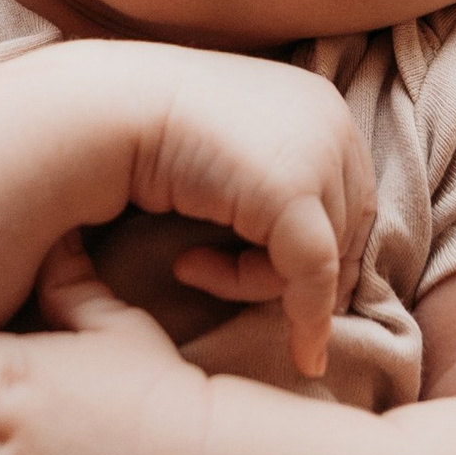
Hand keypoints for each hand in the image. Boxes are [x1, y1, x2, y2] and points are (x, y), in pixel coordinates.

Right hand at [112, 47, 375, 378]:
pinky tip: (291, 349)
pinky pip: (314, 280)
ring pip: (326, 260)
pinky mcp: (292, 193)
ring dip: (259, 282)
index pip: (350, 198)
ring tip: (192, 266)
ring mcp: (317, 155)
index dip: (319, 247)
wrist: (105, 111)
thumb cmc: (148, 131)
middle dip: (291, 270)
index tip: (265, 274)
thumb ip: (272, 178)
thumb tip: (303, 250)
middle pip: (347, 230)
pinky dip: (306, 323)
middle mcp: (333, 123)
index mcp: (321, 105)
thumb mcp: (230, 149)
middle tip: (219, 275)